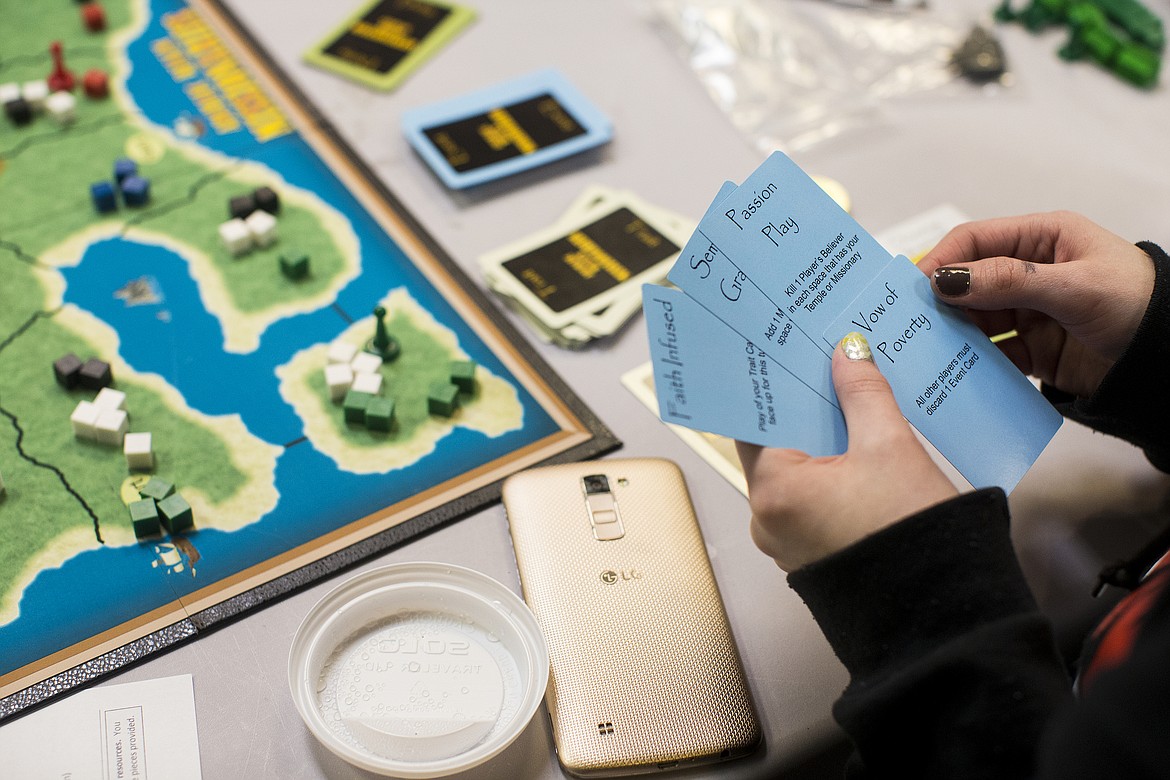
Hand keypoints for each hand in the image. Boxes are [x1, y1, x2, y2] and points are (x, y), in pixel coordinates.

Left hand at [736, 334, 957, 571]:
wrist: (944, 609)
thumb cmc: (911, 533)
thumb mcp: (889, 447)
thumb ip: (862, 394)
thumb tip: (848, 353)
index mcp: (772, 491)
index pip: (755, 422)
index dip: (774, 387)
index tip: (790, 358)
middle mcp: (766, 521)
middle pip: (776, 447)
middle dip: (804, 411)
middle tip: (827, 372)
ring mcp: (787, 543)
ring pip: (797, 475)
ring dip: (820, 444)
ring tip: (849, 407)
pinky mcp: (812, 556)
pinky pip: (811, 502)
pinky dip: (829, 477)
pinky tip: (858, 455)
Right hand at [917, 211, 1155, 397]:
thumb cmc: (1138, 305)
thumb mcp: (1073, 286)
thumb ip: (1008, 282)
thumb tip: (945, 280)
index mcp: (1042, 239)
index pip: (976, 241)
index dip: (943, 260)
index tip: (914, 288)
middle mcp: (1030, 273)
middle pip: (969, 283)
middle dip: (941, 302)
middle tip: (912, 324)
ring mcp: (1030, 313)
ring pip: (976, 321)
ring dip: (954, 335)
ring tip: (930, 351)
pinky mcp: (1033, 351)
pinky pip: (993, 354)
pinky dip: (975, 363)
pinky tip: (959, 371)